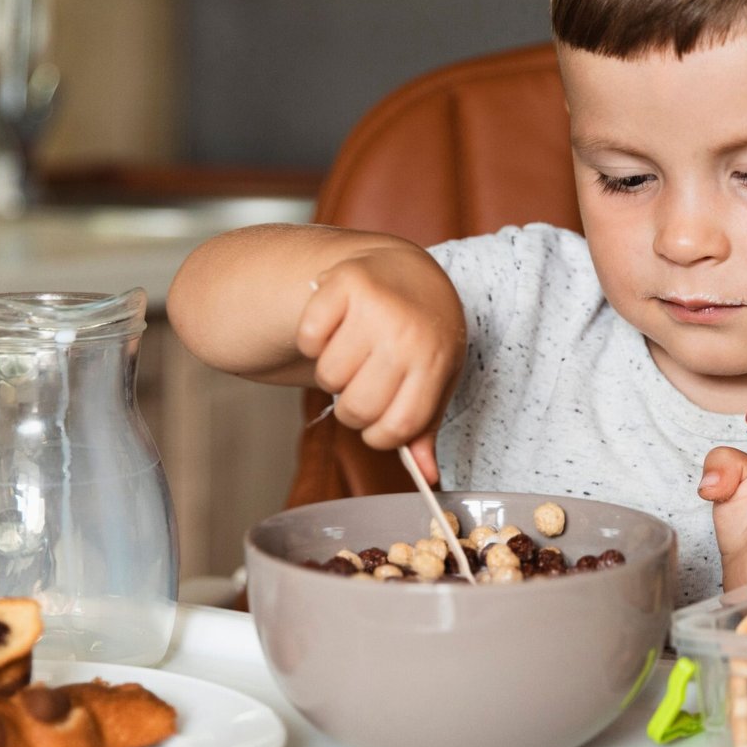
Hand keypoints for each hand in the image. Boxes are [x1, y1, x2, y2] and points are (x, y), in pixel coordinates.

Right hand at [296, 245, 464, 482]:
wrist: (408, 269)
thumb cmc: (423, 333)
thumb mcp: (437, 376)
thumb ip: (426, 426)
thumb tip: (427, 478)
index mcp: (437, 360)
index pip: (398, 427)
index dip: (380, 435)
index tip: (380, 420)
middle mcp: (407, 333)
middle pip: (358, 408)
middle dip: (353, 407)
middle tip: (363, 382)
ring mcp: (376, 306)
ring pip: (329, 377)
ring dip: (334, 373)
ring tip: (353, 351)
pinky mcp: (343, 284)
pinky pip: (309, 338)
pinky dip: (314, 340)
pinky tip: (336, 327)